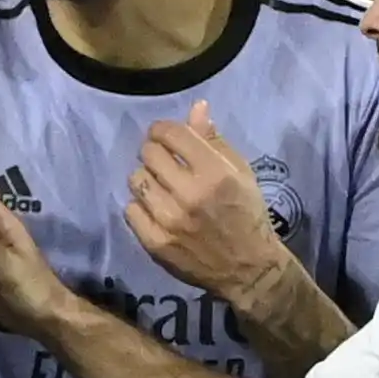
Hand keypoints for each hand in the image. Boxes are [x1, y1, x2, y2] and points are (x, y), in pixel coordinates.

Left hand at [125, 101, 291, 305]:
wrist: (249, 269)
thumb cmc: (247, 214)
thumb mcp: (240, 173)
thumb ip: (214, 141)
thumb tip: (196, 108)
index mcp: (215, 173)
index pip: (171, 134)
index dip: (162, 130)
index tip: (164, 136)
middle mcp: (189, 194)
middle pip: (149, 154)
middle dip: (154, 153)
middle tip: (164, 163)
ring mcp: (169, 220)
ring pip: (136, 180)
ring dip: (146, 179)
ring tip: (161, 187)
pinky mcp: (155, 242)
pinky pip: (130, 210)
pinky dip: (141, 206)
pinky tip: (156, 210)